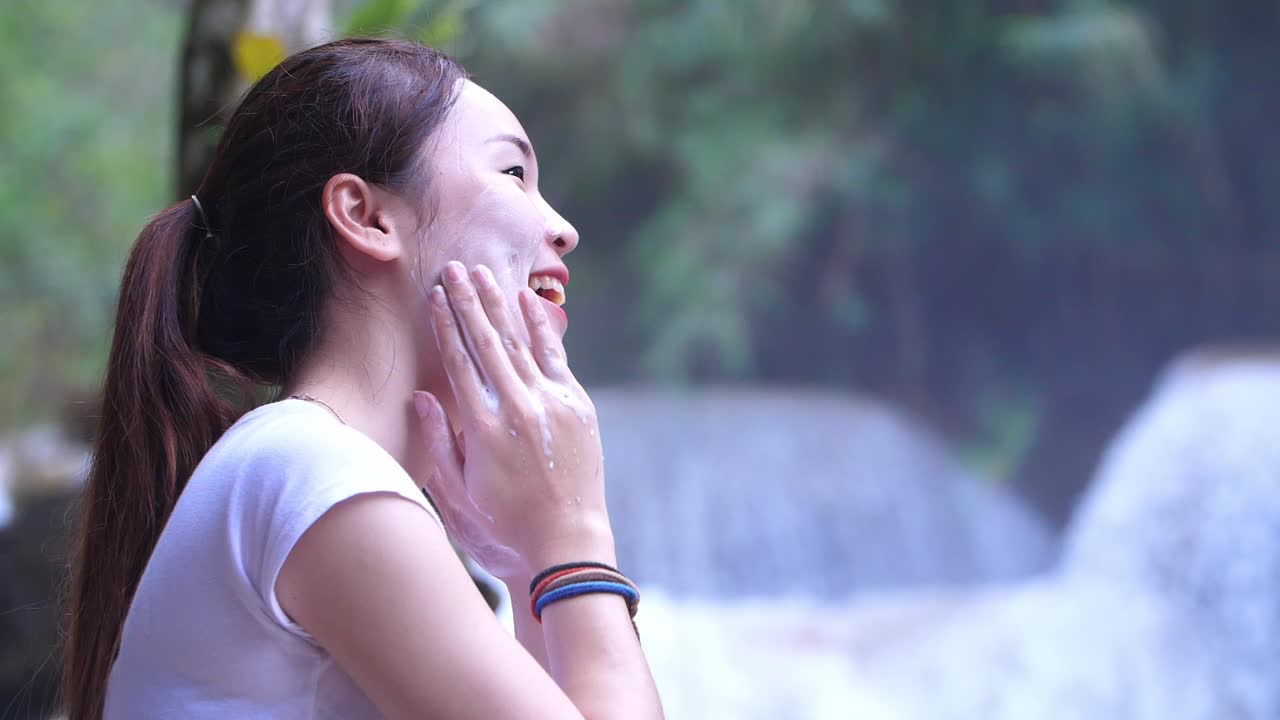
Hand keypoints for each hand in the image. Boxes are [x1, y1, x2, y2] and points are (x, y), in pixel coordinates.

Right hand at [414, 262, 611, 581]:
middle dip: (468, 302)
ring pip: (520, 343)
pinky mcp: (578, 408)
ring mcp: (553, 405)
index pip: (458, 363)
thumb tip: (422, 397)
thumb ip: (439, 444)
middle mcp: (518, 409)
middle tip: (454, 268)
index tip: (434, 295)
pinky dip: (541, 328)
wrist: (567, 547)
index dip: (444, 326)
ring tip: (485, 274)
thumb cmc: (504, 531)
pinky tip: (530, 302)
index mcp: (483, 430)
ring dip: (502, 305)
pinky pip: (555, 358)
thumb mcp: (457, 497)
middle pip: (487, 342)